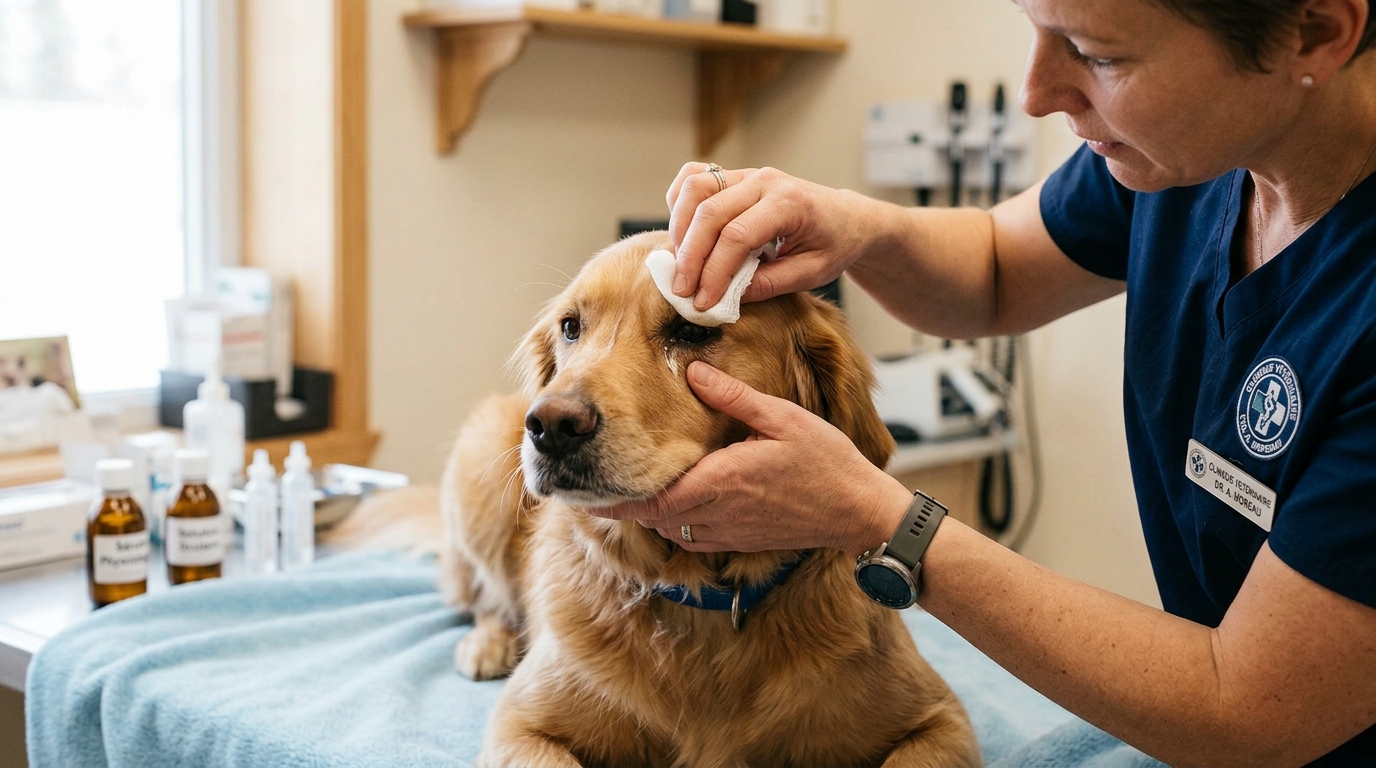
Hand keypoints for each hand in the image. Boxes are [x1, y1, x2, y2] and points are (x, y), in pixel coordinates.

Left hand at [588, 361, 912, 554]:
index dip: (611, 500)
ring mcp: (727, 533)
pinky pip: (691, 537)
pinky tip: (665, 505)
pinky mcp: (738, 542)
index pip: (651, 499)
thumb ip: (733, 397)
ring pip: (668, 530)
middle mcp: (715, 514)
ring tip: (615, 496)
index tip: (581, 492)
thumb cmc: (825, 463)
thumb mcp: (782, 418)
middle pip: (650, 519)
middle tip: (583, 491)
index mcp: (719, 483)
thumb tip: (695, 371)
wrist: (857, 512)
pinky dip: (670, 524)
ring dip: (643, 516)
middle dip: (616, 507)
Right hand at [665, 163, 893, 312]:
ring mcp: (747, 174)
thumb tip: (724, 297)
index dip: (714, 271)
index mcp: (789, 203)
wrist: (847, 218)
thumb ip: (769, 285)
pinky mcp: (735, 176)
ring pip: (695, 187)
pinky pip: (694, 178)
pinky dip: (679, 203)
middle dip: (690, 256)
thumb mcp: (811, 273)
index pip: (737, 236)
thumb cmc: (834, 245)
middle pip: (709, 212)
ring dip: (679, 227)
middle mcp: (764, 181)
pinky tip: (682, 234)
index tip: (703, 301)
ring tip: (680, 264)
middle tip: (682, 291)